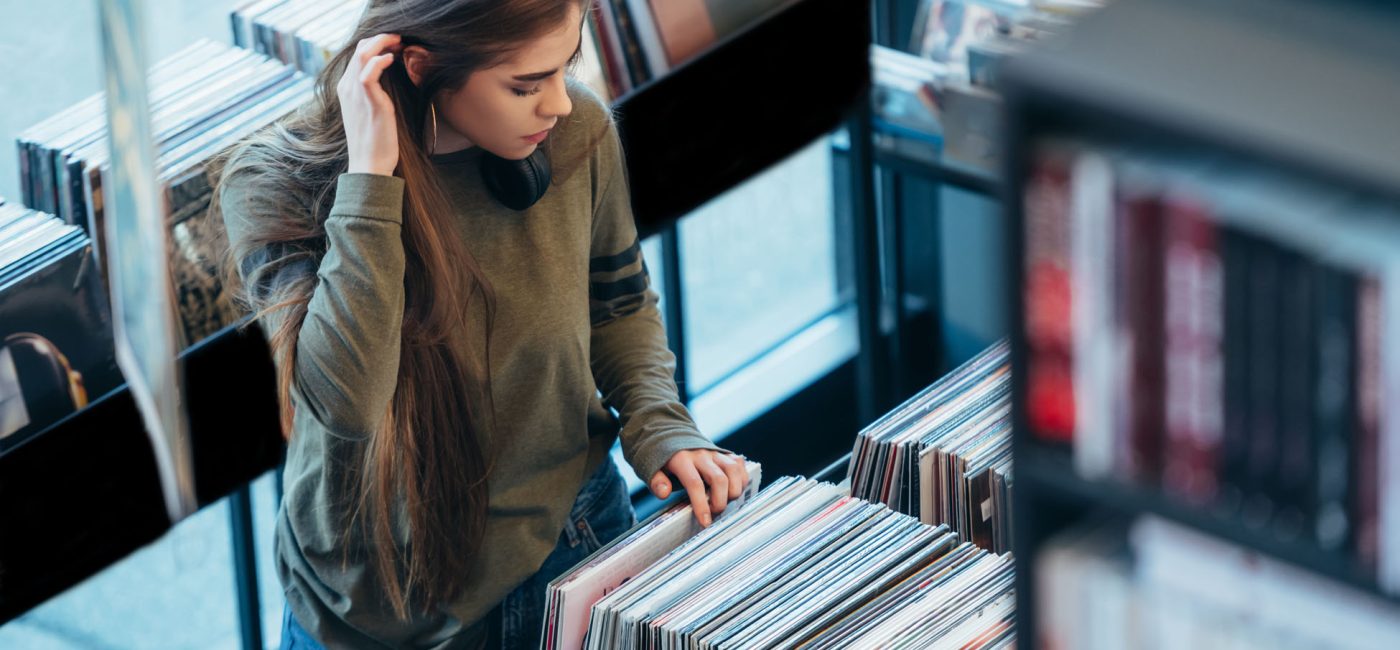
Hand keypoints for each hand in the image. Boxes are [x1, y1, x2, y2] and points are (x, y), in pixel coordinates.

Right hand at [340, 33, 401, 175]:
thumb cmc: (373, 142)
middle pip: (359, 50)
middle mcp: (347, 88)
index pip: (356, 56)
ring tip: (398, 42)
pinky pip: (369, 73)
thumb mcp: (369, 113)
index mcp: (346, 90)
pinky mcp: (369, 101)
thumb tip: (385, 86)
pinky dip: (380, 60)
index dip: (374, 45)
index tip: (393, 45)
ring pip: (362, 55)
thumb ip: (372, 96)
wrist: (369, 164)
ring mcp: (356, 94)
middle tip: (398, 39)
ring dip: (381, 43)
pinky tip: (392, 58)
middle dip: (379, 39)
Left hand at [650, 449, 749, 527]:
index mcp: (682, 459)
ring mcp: (715, 453)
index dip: (701, 505)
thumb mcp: (652, 469)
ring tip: (723, 501)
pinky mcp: (725, 453)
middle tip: (713, 513)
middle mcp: (701, 455)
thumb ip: (657, 482)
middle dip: (720, 502)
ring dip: (733, 491)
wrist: (673, 437)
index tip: (705, 522)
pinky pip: (740, 466)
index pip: (695, 483)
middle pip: (719, 480)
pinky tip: (731, 490)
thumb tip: (664, 493)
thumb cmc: (664, 460)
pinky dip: (741, 480)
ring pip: (734, 471)